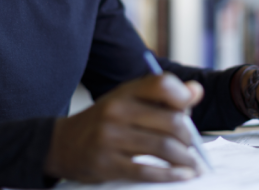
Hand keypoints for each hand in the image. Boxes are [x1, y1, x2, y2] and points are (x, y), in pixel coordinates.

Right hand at [44, 74, 203, 182]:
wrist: (62, 144)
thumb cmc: (105, 121)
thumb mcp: (128, 100)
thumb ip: (162, 96)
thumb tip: (196, 91)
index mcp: (125, 92)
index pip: (162, 84)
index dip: (182, 96)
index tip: (190, 110)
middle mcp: (117, 111)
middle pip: (171, 121)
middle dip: (189, 138)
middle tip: (194, 147)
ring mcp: (110, 138)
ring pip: (163, 147)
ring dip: (186, 159)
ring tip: (193, 165)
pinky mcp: (106, 164)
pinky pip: (146, 171)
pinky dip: (170, 175)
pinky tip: (183, 175)